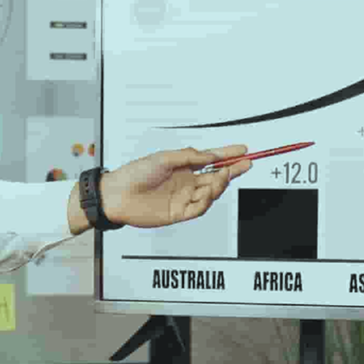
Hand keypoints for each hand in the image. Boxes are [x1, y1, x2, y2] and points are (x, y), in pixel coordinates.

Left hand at [98, 145, 252, 227]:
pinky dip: (206, 201)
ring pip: (210, 193)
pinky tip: (207, 192)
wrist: (116, 195)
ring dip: (219, 185)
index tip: (243, 150)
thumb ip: (189, 157)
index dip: (227, 155)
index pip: (211, 160)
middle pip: (216, 177)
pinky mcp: (179, 213)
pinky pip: (199, 209)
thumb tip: (209, 154)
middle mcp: (185, 182)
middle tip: (246, 164)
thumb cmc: (135, 174)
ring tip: (222, 176)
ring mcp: (183, 198)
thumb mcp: (164, 158)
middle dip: (232, 170)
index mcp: (183, 167)